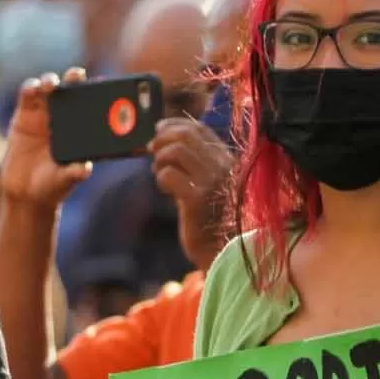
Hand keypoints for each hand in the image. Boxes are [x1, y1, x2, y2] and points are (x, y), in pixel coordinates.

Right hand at [0, 68, 93, 212]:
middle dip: (75, 79)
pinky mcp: (24, 114)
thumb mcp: (65, 180)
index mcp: (81, 129)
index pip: (92, 105)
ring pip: (49, 89)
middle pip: (71, 90)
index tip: (103, 86)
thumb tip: (86, 168)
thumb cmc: (53, 186)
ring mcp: (44, 114)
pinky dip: (30, 88)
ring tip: (51, 85)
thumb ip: (74, 173)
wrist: (25, 193)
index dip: (98, 93)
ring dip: (51, 81)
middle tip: (77, 75)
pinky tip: (33, 88)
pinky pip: (28, 95)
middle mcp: (65, 117)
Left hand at [148, 118, 232, 269]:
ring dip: (160, 159)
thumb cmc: (214, 222)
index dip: (176, 124)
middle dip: (163, 138)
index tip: (160, 129)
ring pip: (176, 150)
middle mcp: (223, 166)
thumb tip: (165, 144)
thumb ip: (195, 167)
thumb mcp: (208, 188)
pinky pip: (169, 175)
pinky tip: (165, 190)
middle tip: (151, 150)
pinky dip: (161, 178)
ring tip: (159, 174)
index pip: (201, 129)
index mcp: (228, 161)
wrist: (226, 254)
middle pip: (187, 135)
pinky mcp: (197, 199)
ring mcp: (212, 181)